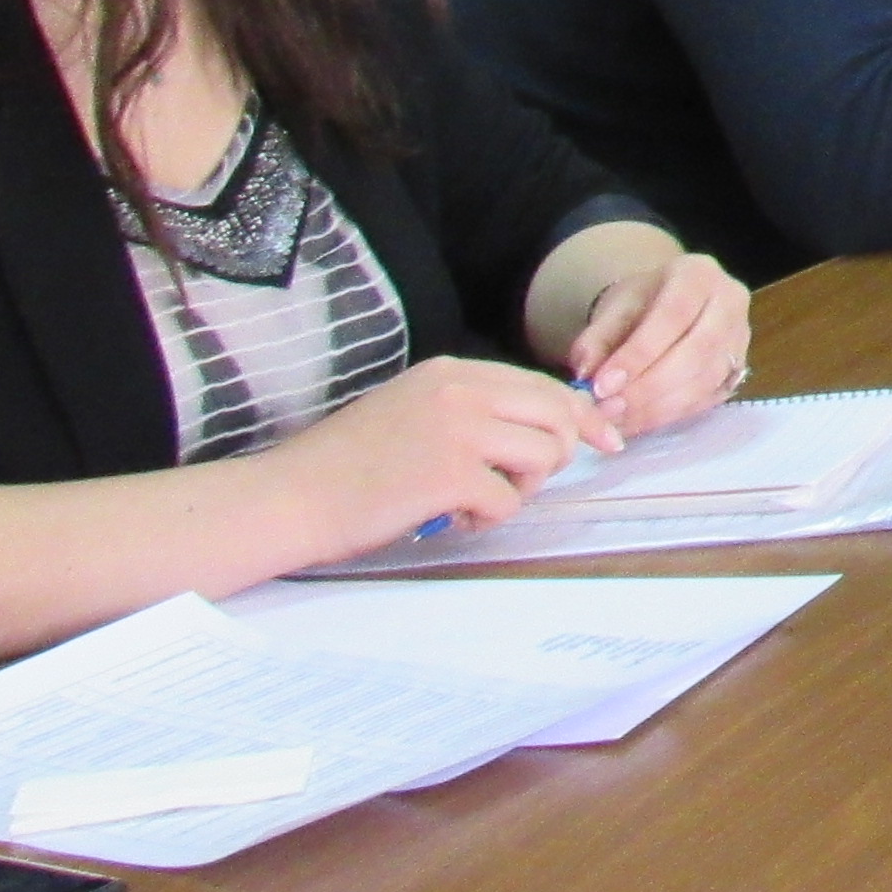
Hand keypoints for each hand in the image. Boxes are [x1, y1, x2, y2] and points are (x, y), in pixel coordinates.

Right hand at [271, 356, 613, 554]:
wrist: (288, 497)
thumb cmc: (345, 466)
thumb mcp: (413, 413)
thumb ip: (472, 412)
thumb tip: (541, 431)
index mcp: (452, 372)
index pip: (543, 386)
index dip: (579, 417)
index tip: (603, 440)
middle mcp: (461, 390)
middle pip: (558, 414)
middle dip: (553, 456)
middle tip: (511, 485)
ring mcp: (458, 429)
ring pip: (543, 456)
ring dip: (518, 489)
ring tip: (471, 501)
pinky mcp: (451, 474)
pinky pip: (508, 501)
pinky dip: (487, 519)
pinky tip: (447, 518)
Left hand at [564, 249, 750, 436]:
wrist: (666, 304)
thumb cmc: (640, 303)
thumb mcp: (612, 309)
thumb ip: (596, 340)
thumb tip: (586, 376)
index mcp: (698, 274)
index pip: (673, 315)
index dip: (638, 354)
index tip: (603, 385)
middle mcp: (730, 302)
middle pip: (697, 351)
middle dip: (648, 387)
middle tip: (609, 409)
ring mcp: (741, 337)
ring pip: (705, 380)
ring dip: (658, 407)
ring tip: (618, 419)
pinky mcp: (739, 368)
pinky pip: (708, 398)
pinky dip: (670, 415)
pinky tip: (638, 422)